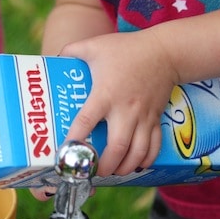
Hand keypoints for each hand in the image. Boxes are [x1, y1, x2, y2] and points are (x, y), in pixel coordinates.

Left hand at [62, 30, 177, 176]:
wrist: (165, 52)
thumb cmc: (126, 49)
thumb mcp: (94, 46)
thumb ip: (71, 51)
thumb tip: (53, 59)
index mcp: (105, 94)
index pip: (87, 121)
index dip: (75, 139)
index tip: (65, 153)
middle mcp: (125, 109)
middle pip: (117, 146)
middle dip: (105, 164)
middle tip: (94, 171)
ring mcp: (143, 116)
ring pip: (137, 151)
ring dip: (125, 167)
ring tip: (113, 172)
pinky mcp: (156, 119)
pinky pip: (154, 146)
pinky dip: (146, 160)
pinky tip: (136, 166)